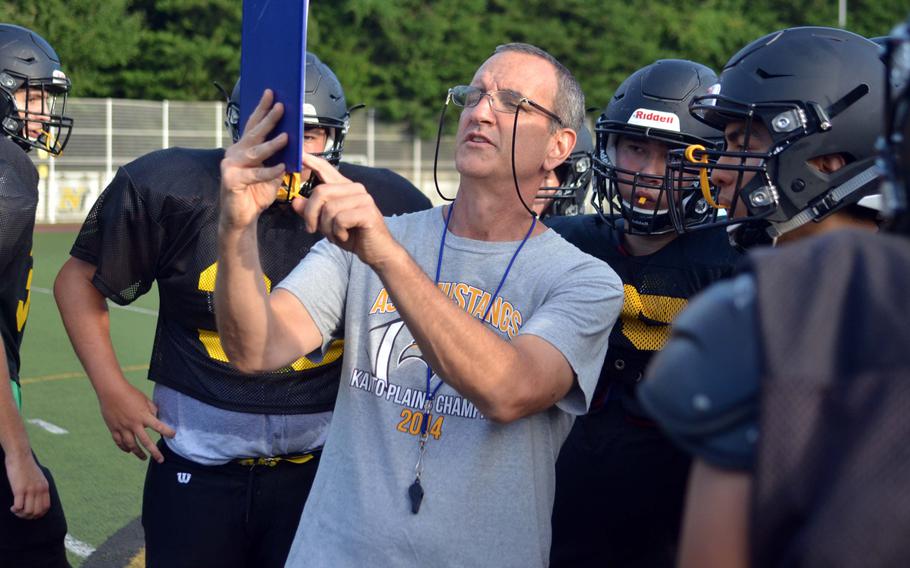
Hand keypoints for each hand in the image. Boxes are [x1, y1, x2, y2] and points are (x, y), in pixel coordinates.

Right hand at [5, 452, 49, 519]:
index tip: (30, 513)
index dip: (38, 514)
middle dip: (28, 516)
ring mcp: (30, 490)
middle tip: (21, 513)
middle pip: (37, 512)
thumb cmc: (26, 466)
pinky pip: (19, 507)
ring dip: (21, 514)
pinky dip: (15, 510)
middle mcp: (39, 490)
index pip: (46, 507)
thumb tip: (37, 498)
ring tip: (16, 510)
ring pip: (28, 511)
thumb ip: (39, 487)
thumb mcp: (38, 477)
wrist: (20, 455)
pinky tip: (12, 507)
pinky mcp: (20, 489)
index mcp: (45, 487)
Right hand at [97, 381, 174, 462]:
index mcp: (143, 416)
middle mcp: (134, 424)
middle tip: (160, 460)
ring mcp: (123, 428)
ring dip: (138, 453)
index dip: (167, 432)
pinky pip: (119, 442)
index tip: (173, 435)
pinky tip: (128, 451)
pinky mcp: (113, 429)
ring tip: (144, 458)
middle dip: (154, 452)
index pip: (159, 427)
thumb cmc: (130, 393)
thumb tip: (157, 417)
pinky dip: (124, 448)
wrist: (111, 391)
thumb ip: (152, 410)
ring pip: (131, 445)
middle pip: (146, 442)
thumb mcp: (145, 400)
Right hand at [220, 89, 287, 229]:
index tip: (271, 92)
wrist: (242, 218)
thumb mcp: (272, 174)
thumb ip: (279, 159)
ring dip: (272, 144)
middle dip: (268, 118)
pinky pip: (254, 174)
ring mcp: (230, 166)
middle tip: (281, 106)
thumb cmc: (256, 193)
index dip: (261, 109)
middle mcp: (235, 153)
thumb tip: (295, 145)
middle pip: (254, 133)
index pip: (253, 124)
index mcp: (243, 148)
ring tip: (286, 136)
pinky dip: (269, 171)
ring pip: (255, 152)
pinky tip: (282, 168)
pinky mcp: (231, 181)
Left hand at [293, 152, 401, 267]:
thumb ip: (312, 212)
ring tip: (336, 234)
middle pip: (320, 192)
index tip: (300, 153)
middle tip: (311, 229)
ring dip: (326, 227)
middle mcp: (355, 189)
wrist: (378, 253)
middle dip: (311, 214)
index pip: (327, 169)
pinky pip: (340, 219)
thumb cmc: (354, 236)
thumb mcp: (327, 224)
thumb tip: (296, 200)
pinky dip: (338, 232)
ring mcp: (363, 199)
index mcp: (345, 188)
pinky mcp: (367, 212)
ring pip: (329, 208)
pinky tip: (345, 236)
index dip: (312, 161)